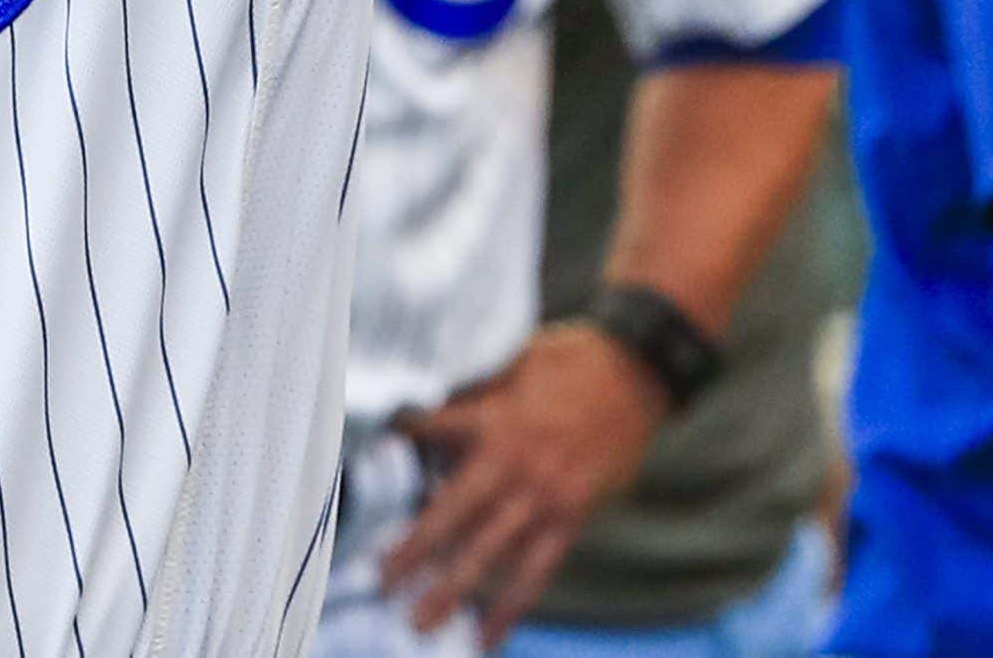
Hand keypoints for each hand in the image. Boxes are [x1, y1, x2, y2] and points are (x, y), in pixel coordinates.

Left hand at [384, 322, 671, 641]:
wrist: (635, 374)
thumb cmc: (568, 361)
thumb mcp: (510, 362)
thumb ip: (472, 395)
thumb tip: (430, 414)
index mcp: (492, 420)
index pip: (429, 435)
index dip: (396, 447)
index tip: (358, 466)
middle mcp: (513, 465)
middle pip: (452, 514)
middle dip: (414, 549)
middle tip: (380, 581)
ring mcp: (544, 497)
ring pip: (490, 554)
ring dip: (454, 590)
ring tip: (421, 623)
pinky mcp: (572, 519)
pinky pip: (536, 572)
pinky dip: (511, 606)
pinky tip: (488, 634)